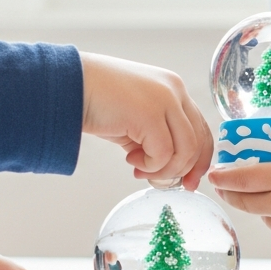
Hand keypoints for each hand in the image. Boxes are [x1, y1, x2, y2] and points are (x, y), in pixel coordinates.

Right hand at [80, 52, 212, 190]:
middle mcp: (175, 90)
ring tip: (140, 168)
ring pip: (185, 150)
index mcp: (173, 88)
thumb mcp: (135, 118)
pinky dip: (150, 165)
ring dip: (164, 169)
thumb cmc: (97, 102)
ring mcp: (165, 100)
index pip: (201, 128)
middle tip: (164, 182)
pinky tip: (130, 159)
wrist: (70, 87)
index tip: (188, 180)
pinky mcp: (151, 114)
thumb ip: (155, 136)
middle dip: (185, 169)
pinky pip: (163, 154)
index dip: (199, 159)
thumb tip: (166, 167)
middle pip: (198, 140)